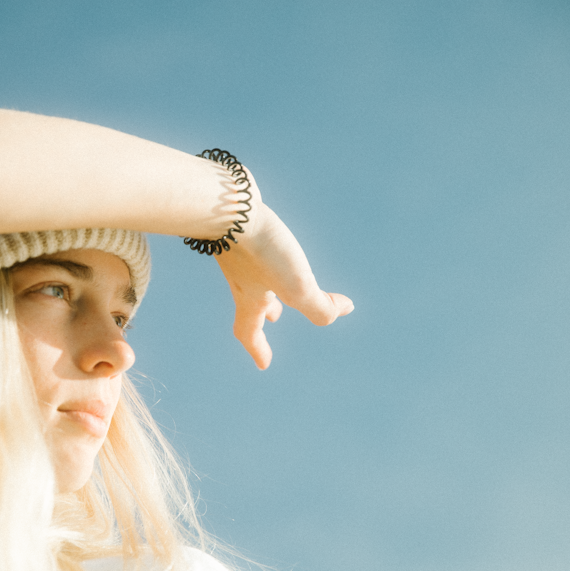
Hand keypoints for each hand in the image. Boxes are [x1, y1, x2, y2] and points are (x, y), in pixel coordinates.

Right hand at [213, 187, 352, 369]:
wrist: (227, 205)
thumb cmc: (260, 251)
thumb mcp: (297, 286)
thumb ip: (320, 307)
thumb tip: (342, 310)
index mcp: (249, 299)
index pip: (250, 333)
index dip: (259, 350)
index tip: (264, 365)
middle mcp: (241, 279)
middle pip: (251, 303)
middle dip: (265, 313)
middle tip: (274, 318)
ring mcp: (239, 253)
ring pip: (253, 276)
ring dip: (266, 284)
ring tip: (275, 282)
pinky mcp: (243, 229)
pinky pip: (255, 249)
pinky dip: (264, 255)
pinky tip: (271, 241)